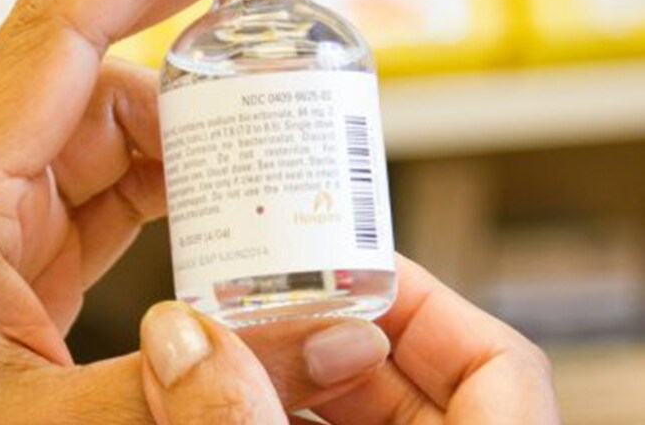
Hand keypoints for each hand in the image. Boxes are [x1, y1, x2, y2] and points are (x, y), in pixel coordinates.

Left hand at [0, 0, 369, 423]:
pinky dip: (164, 177)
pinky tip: (218, 192)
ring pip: (101, 122)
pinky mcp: (11, 259)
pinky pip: (99, 185)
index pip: (63, 31)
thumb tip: (328, 341)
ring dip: (185, 113)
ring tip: (268, 126)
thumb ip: (190, 390)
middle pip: (86, 49)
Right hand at [140, 257, 559, 424]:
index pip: (496, 360)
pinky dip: (275, 423)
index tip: (333, 269)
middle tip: (253, 308)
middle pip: (413, 384)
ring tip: (220, 359)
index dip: (415, 298)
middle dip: (322, 341)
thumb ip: (238, 422)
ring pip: (361, 424)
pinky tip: (216, 411)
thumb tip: (182, 341)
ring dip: (285, 388)